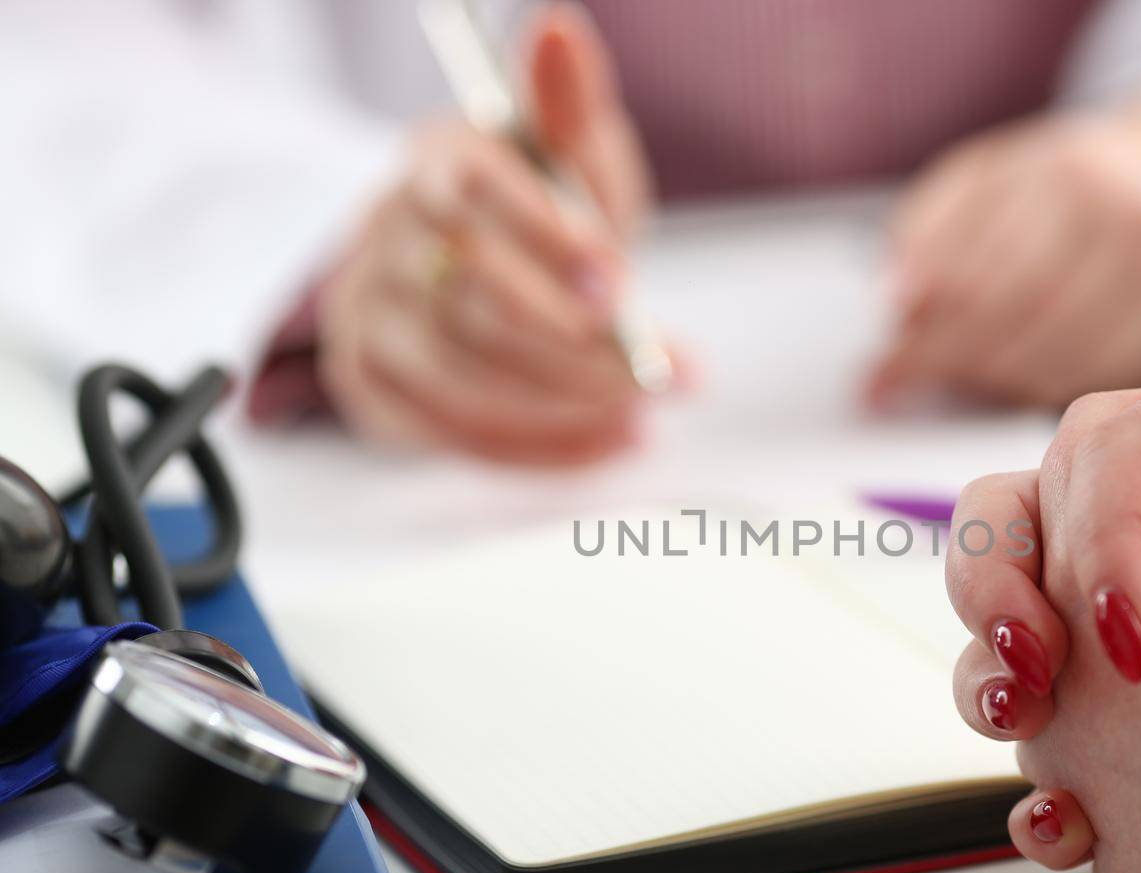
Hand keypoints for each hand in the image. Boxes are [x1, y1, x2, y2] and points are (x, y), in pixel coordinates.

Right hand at [318, 3, 659, 462]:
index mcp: (433, 164)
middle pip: (471, 303)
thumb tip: (559, 25)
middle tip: (656, 369)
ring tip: (646, 404)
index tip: (620, 283)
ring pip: (461, 377)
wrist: (459, 263)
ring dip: (567, 403)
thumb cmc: (532, 208)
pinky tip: (611, 438)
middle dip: (575, 346)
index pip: (472, 192)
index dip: (546, 239)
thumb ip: (570, 108)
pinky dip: (542, 446)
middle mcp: (383, 237)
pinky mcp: (369, 384)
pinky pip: (452, 434)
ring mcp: (367, 314)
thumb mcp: (565, 155)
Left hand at [869, 111, 1140, 408]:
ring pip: (1045, 359)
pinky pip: (1084, 378)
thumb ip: (933, 231)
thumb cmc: (1066, 183)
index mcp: (1062, 173)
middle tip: (891, 386)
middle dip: (940, 361)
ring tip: (942, 381)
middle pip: (1006, 319)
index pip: (969, 274)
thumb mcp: (990, 177)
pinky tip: (1002, 380)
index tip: (872, 374)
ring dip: (982, 381)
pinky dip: (1031, 388)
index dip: (915, 335)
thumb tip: (898, 303)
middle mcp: (1119, 219)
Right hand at [948, 327, 1140, 872]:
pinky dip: (1047, 786)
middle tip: (1029, 667)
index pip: (1101, 454)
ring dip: (989, 678)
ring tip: (1018, 726)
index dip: (1093, 524)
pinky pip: (1070, 748)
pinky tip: (1062, 821)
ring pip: (1027, 641)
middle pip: (1029, 540)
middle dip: (1001, 592)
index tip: (1135, 619)